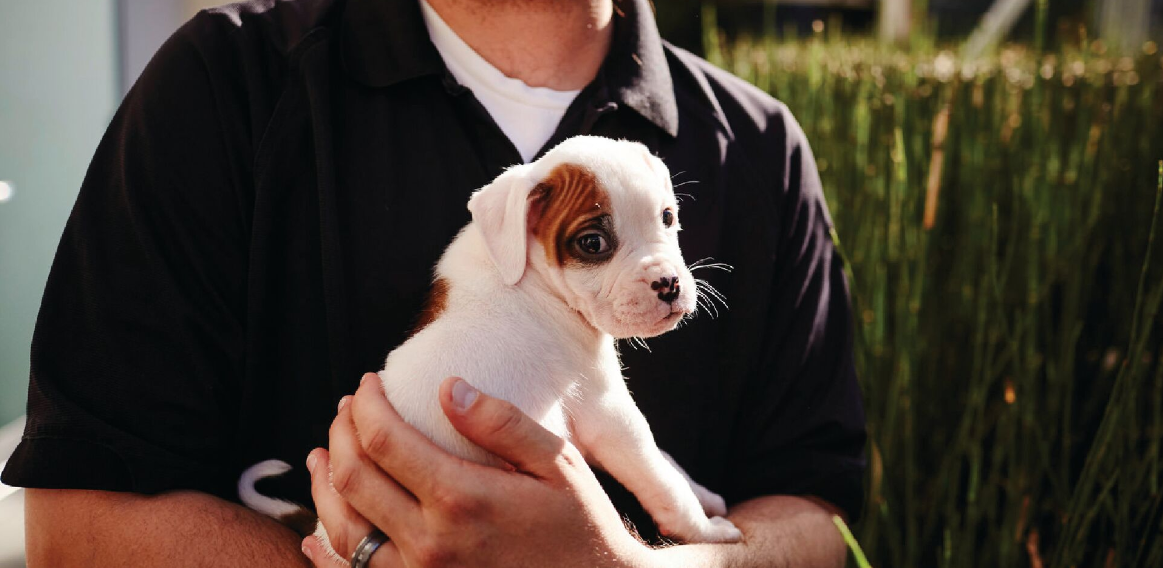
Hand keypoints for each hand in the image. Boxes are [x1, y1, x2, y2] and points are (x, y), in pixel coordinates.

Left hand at [302, 373, 652, 567]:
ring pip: (342, 528)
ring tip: (323, 455)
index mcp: (461, 499)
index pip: (383, 440)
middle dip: (341, 433)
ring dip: (324, 485)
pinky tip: (318, 534)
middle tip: (348, 409)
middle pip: (352, 478)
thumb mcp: (559, 465)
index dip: (366, 405)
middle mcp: (429, 543)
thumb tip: (448, 387)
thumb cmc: (581, 528)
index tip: (368, 383)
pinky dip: (328, 551)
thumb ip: (502, 424)